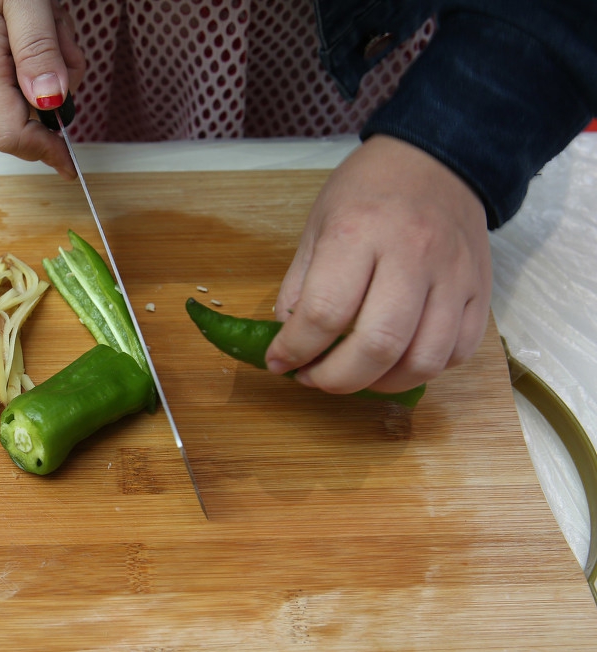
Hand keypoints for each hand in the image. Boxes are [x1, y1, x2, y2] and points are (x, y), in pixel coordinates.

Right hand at [0, 0, 84, 176]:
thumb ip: (39, 49)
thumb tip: (52, 104)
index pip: (9, 134)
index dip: (43, 152)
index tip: (71, 165)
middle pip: (23, 109)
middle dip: (56, 80)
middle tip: (59, 28)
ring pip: (21, 86)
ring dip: (47, 58)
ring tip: (42, 12)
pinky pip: (10, 69)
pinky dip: (30, 49)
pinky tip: (26, 16)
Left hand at [266, 135, 492, 394]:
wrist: (438, 158)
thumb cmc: (368, 192)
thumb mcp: (317, 225)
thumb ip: (300, 287)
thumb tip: (289, 345)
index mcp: (358, 232)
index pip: (325, 313)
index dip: (295, 350)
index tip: (280, 362)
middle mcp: (412, 255)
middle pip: (378, 345)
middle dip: (336, 379)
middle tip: (314, 377)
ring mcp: (454, 275)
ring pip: (424, 359)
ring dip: (382, 383)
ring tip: (356, 374)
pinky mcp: (481, 288)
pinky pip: (458, 351)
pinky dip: (424, 370)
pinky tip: (398, 360)